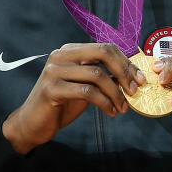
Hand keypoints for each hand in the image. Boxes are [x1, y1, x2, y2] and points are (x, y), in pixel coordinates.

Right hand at [3, 43, 144, 154]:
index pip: (105, 47)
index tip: (139, 79)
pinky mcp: (52, 88)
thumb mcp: (86, 87)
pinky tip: (110, 112)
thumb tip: (133, 76)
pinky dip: (104, 102)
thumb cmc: (61, 104)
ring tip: (122, 108)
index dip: (126, 62)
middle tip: (134, 90)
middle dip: (124, 71)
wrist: (32, 123)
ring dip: (116, 94)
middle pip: (103, 53)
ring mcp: (54, 70)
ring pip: (97, 75)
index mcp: (70, 51)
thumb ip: (104, 77)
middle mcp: (61, 55)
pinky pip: (88, 92)